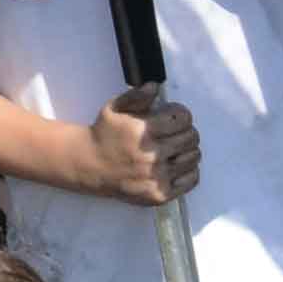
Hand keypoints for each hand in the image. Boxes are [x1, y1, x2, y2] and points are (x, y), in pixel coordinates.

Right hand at [84, 88, 199, 207]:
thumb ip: (137, 96)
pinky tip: (179, 164)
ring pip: (193, 157)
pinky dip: (190, 170)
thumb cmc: (103, 135)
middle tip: (176, 131)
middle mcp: (152, 155)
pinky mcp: (159, 194)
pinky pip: (191, 180)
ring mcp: (157, 177)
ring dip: (188, 149)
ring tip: (177, 147)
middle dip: (186, 130)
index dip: (181, 114)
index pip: (183, 118)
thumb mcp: (114, 108)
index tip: (174, 115)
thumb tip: (156, 87)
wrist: (89, 165)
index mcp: (144, 131)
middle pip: (191, 137)